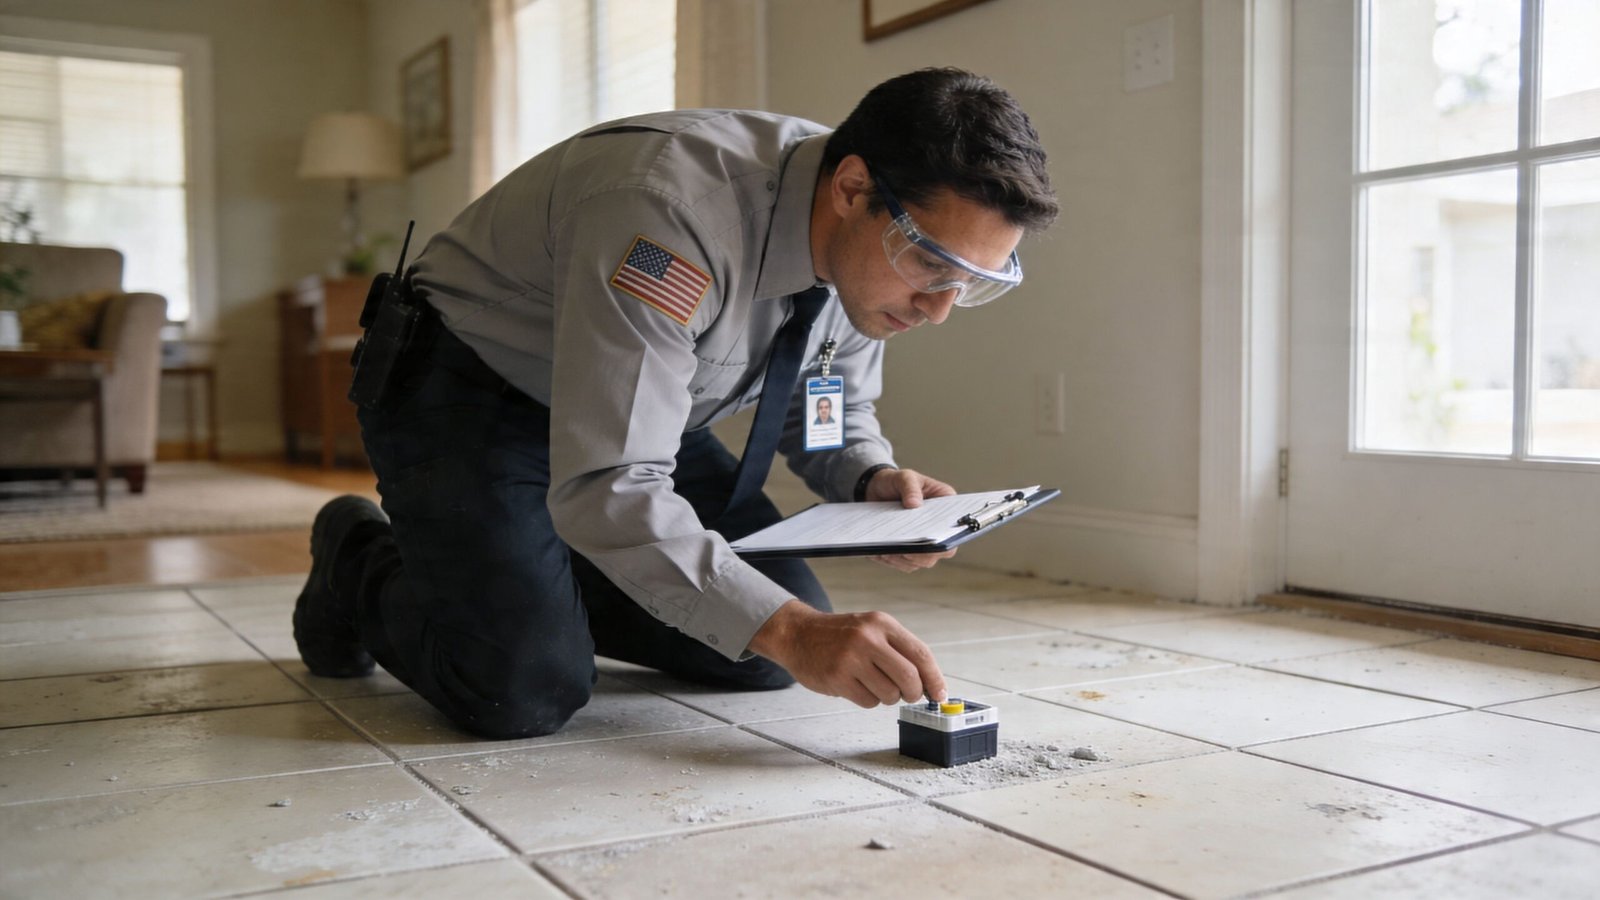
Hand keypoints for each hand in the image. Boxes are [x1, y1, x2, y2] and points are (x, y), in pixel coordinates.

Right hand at [747, 600, 946, 707]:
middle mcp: (868, 638)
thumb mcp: (872, 630)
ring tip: (873, 684)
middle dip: (914, 693)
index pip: (920, 654)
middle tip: (908, 695)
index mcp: (882, 623)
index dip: (935, 678)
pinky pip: (868, 702)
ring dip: (888, 697)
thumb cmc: (841, 636)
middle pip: (909, 677)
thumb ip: (899, 651)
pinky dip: (868, 700)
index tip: (939, 694)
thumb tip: (930, 685)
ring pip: (889, 694)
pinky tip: (855, 686)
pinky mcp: (836, 677)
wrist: (799, 634)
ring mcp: (851, 658)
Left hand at [864, 467, 957, 571]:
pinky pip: (902, 563)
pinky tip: (879, 551)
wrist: (877, 490)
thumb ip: (910, 487)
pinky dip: (891, 560)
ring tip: (887, 549)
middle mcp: (937, 530)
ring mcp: (922, 543)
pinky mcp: (906, 552)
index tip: (931, 539)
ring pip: (919, 562)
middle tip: (905, 549)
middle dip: (922, 554)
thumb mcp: (904, 477)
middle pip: (939, 552)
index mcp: (946, 510)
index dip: (947, 539)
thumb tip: (914, 504)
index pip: (955, 530)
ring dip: (903, 559)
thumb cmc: (897, 482)